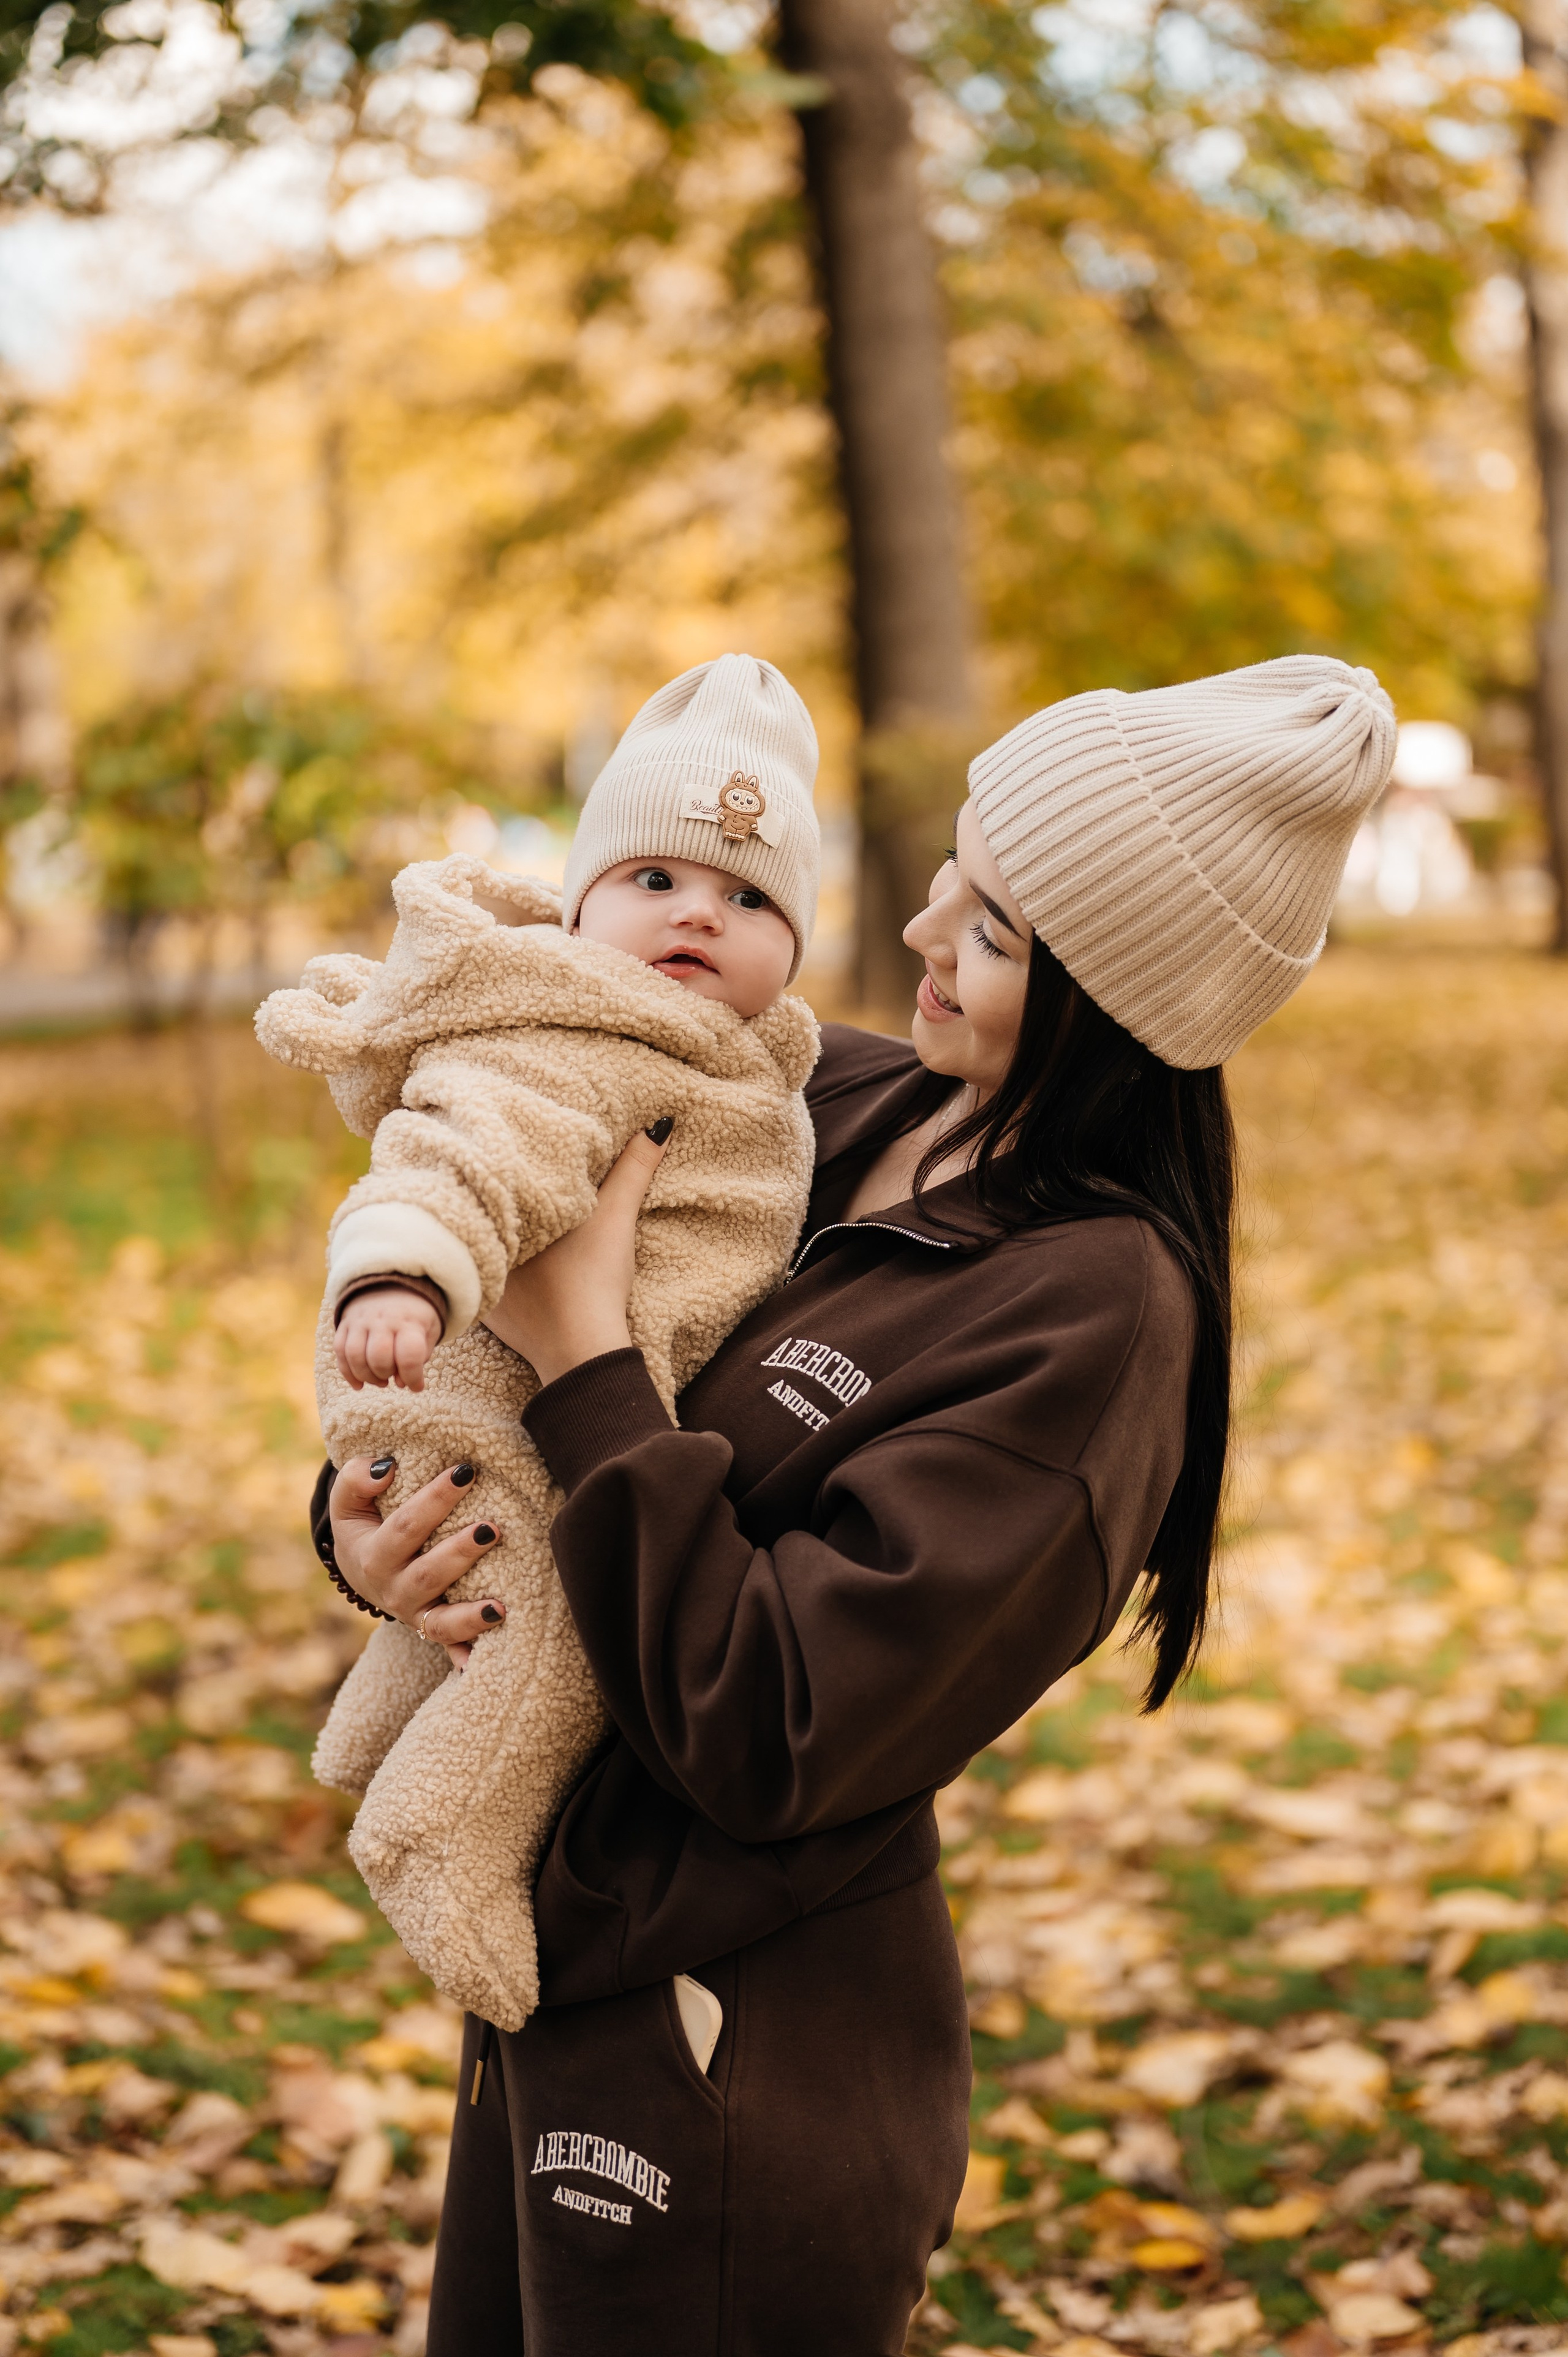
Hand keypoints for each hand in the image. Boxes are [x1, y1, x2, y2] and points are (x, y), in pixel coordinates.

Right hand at [330, 1456, 502, 1669]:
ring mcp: (413, 1615)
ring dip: (470, 1616)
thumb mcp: (349, 1503)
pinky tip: (482, 1663)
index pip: (406, 1526)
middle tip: (492, 1528)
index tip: (466, 1471)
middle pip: (427, 1575)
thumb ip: (355, 1479)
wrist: (360, 1571)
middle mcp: (393, 1590)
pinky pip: (449, 1647)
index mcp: (373, 1556)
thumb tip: (384, 1468)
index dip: (434, 1500)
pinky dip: (464, 1657)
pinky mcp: (431, 1630)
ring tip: (501, 1605)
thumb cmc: (364, 1525)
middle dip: (460, 1553)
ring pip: (440, 1622)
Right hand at [336, 1286, 442, 1391]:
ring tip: (380, 1381)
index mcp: (409, 1321)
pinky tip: (359, 1384)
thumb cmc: (415, 1316)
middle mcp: (383, 1319)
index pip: (409, 1355)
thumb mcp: (428, 1332)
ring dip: (366, 1376)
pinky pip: (340, 1351)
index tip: (417, 1386)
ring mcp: (361, 1320)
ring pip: (355, 1355)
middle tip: (393, 1377)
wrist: (393, 1284)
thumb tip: (401, 1383)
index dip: (413, 1377)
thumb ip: (419, 1358)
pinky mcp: (345, 1324)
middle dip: (386, 1375)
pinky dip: (347, 1373)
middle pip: (378, 1357)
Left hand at [483, 1123, 671, 1388]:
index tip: (514, 1133)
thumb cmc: (591, 1280)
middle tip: (508, 1163)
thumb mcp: (615, 1216)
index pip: (496, 1173)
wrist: (581, 1351)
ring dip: (495, 1227)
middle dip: (498, 1189)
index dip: (506, 1153)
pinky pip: (484, 1274)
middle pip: (487, 1207)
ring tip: (506, 1205)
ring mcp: (479, 1280)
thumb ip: (634, 1168)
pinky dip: (497, 1264)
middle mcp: (480, 1245)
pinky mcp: (486, 1311)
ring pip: (484, 1240)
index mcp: (501, 1215)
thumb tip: (660, 1124)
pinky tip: (513, 1258)